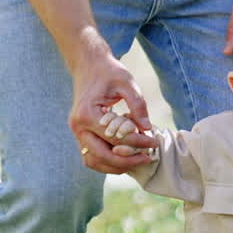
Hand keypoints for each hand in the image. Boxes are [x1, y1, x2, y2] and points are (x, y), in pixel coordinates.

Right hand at [68, 43, 157, 172]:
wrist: (88, 65)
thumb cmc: (108, 72)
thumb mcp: (127, 83)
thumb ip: (138, 105)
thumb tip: (147, 129)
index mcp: (87, 114)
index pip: (115, 138)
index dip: (137, 143)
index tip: (154, 142)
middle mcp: (78, 126)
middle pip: (102, 156)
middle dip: (126, 161)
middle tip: (147, 158)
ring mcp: (77, 132)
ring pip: (93, 161)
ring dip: (115, 166)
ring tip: (136, 161)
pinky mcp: (81, 134)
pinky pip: (91, 156)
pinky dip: (107, 161)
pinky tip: (125, 157)